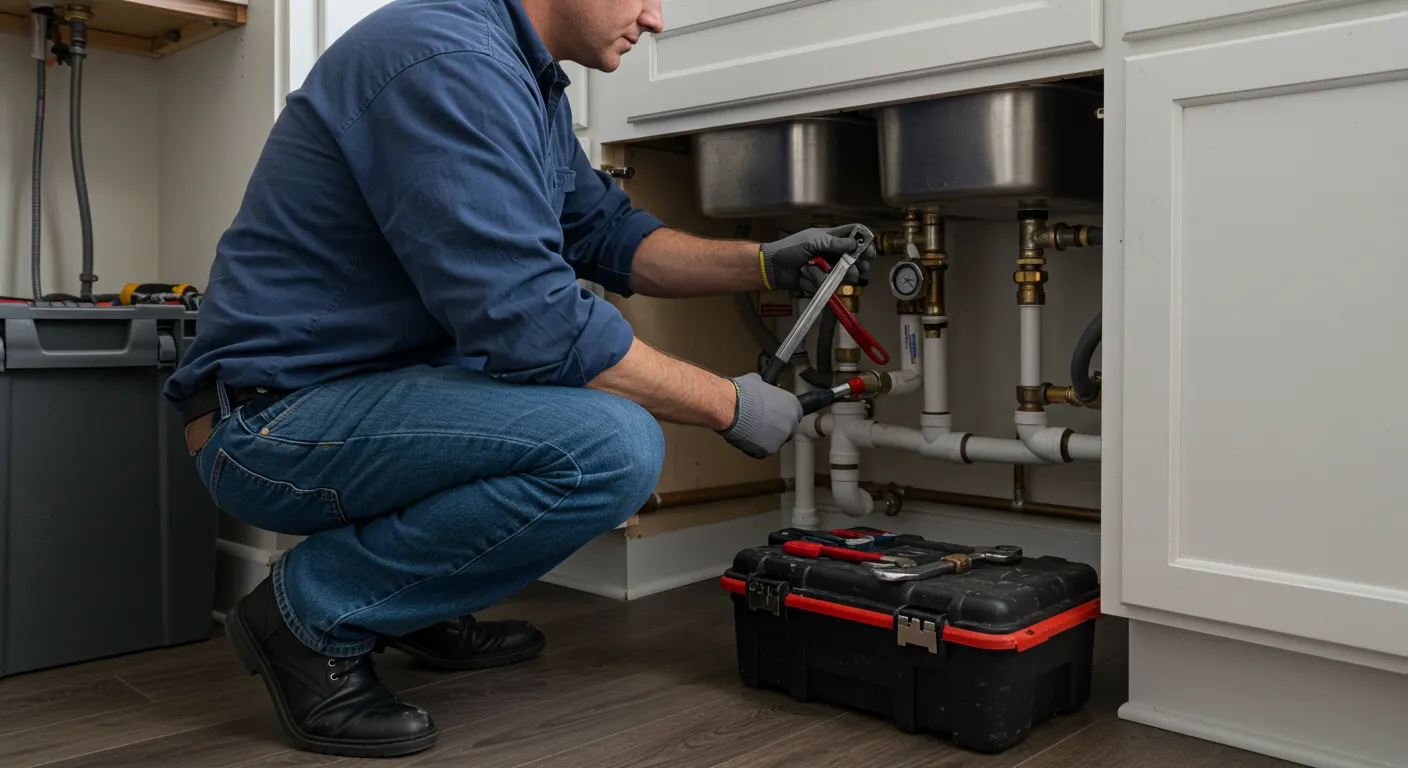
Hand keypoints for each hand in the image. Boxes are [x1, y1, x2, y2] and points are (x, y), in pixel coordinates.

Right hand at [719, 373, 803, 458]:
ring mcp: (781, 438)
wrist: (731, 407)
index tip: (772, 415)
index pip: (794, 414)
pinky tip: (745, 438)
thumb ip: (766, 390)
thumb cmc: (744, 392)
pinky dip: (755, 447)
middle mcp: (791, 423)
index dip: (781, 415)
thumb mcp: (758, 382)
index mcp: (793, 405)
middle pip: (787, 430)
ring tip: (750, 431)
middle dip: (776, 428)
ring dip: (765, 438)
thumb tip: (761, 387)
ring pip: (775, 441)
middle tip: (760, 424)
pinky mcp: (769, 450)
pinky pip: (763, 451)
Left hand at [759, 224, 876, 293]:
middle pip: (856, 259)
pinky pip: (828, 285)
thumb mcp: (813, 241)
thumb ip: (834, 243)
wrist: (772, 267)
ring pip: (845, 276)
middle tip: (857, 268)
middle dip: (857, 265)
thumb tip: (854, 244)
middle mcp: (833, 253)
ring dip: (834, 275)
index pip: (854, 237)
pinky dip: (816, 281)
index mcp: (832, 238)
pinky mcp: (821, 283)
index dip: (864, 243)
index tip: (868, 253)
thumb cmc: (790, 249)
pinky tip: (805, 276)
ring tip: (822, 271)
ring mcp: (828, 269)